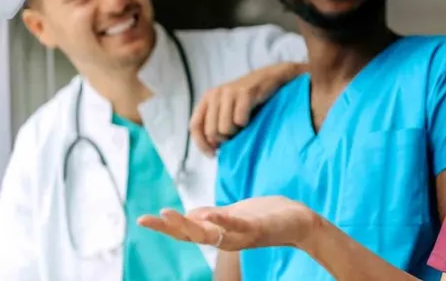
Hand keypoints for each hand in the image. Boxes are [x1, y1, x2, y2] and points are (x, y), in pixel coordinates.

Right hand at [136, 196, 319, 250]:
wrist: (299, 222)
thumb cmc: (266, 216)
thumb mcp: (235, 214)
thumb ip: (213, 215)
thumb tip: (189, 213)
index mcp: (218, 232)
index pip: (186, 230)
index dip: (165, 226)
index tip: (142, 219)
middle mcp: (225, 237)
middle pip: (190, 235)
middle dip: (167, 228)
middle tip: (145, 219)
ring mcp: (239, 234)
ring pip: (208, 234)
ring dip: (187, 225)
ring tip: (167, 214)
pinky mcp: (256, 228)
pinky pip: (235, 227)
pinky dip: (221, 221)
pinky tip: (208, 214)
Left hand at [190, 62, 305, 154]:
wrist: (270, 77)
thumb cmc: (249, 98)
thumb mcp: (227, 108)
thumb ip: (215, 123)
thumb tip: (212, 146)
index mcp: (207, 98)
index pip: (195, 126)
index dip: (201, 143)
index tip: (212, 154)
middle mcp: (215, 94)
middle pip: (211, 131)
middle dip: (224, 139)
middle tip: (235, 135)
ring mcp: (229, 93)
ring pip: (224, 129)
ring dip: (236, 132)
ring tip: (243, 125)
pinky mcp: (244, 93)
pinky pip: (239, 120)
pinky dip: (246, 124)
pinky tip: (250, 118)